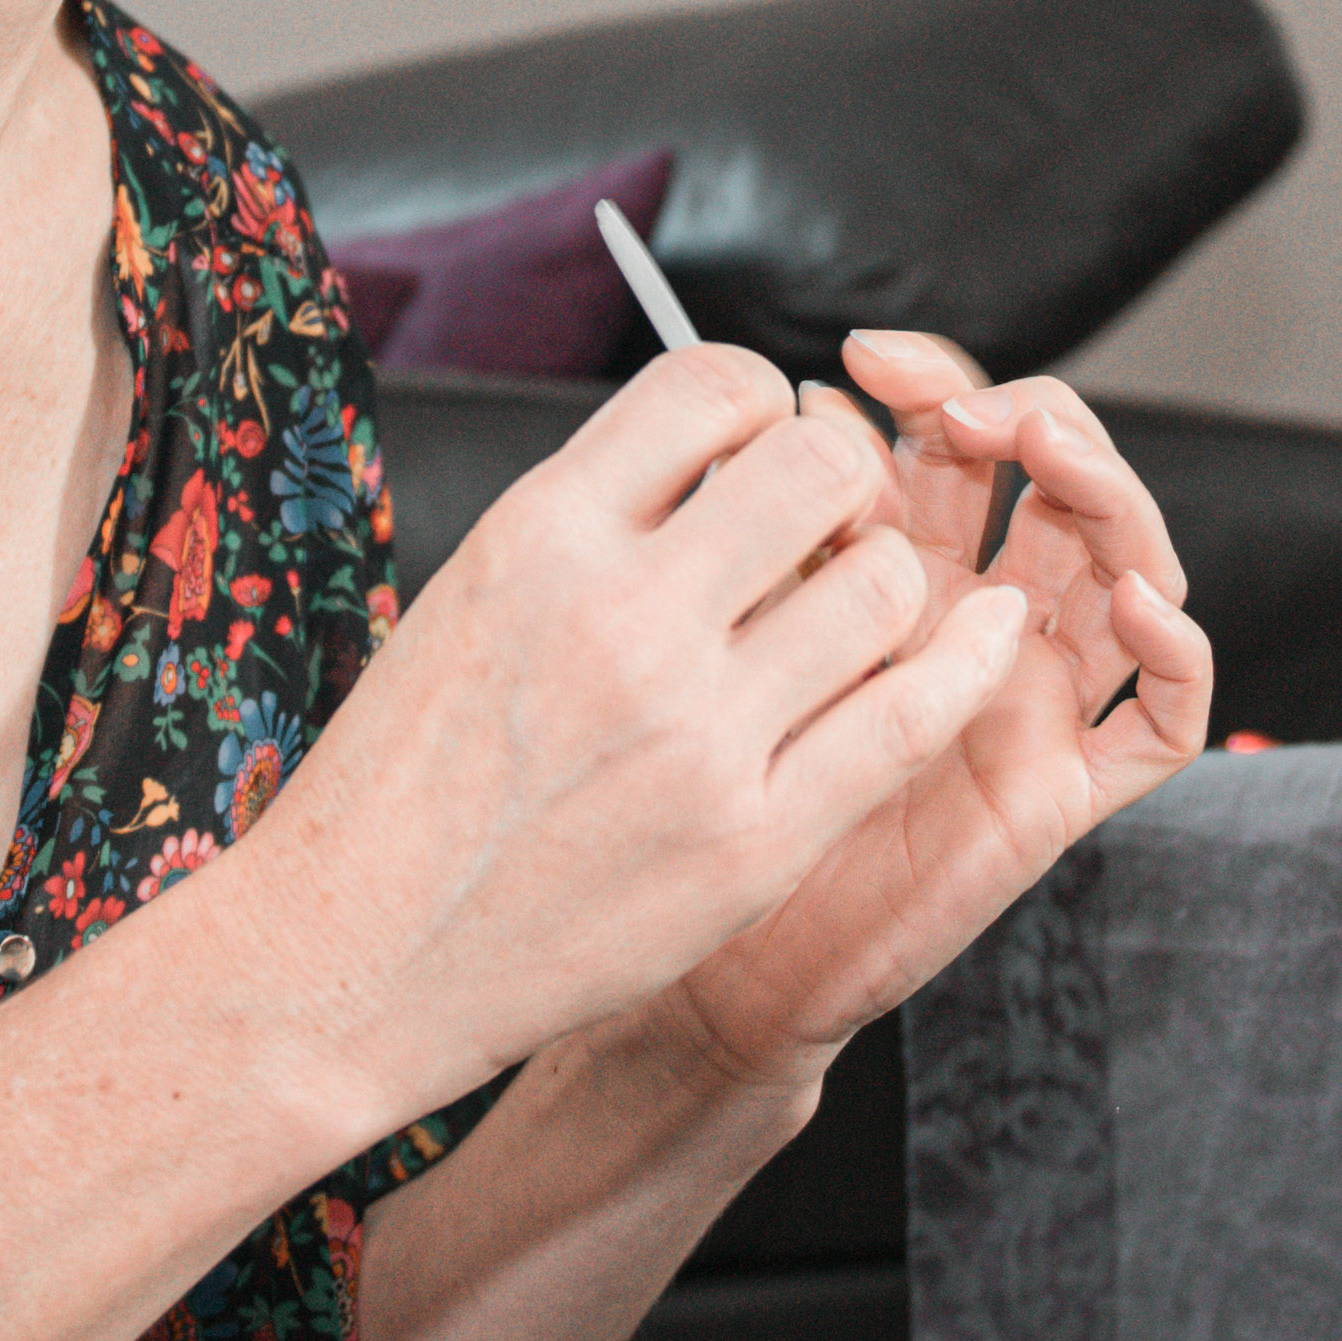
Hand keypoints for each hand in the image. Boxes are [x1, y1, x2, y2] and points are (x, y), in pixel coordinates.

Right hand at [228, 342, 1044, 1122]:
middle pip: (823, 466)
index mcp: (539, 533)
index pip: (713, 383)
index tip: (759, 449)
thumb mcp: (474, 592)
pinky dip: (969, 664)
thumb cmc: (405, 778)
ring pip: (887, 585)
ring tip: (857, 616)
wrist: (352, 957)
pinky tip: (990, 638)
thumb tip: (729, 445)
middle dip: (844, 482)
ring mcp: (694, 737)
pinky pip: (910, 718)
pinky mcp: (752, 843)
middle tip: (829, 531)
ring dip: (891, 582)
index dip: (763, 403)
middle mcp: (622, 618)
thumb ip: (600, 518)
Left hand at [622, 333, 1212, 1094]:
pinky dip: (1174, 652)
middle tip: (962, 411)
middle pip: (1058, 482)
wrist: (711, 959)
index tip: (861, 360)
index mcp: (907, 568)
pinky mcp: (1064, 789)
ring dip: (1109, 494)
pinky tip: (1135, 604)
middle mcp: (986, 619)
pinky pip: (1160, 722)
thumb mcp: (737, 632)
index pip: (960, 440)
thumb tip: (804, 405)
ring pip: (1127, 567)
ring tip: (1053, 458)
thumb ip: (784, 531)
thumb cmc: (702, 798)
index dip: (931, 383)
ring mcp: (1036, 698)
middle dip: (1027, 418)